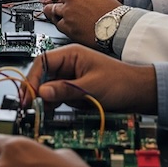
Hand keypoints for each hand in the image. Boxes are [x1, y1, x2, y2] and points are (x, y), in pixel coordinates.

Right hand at [21, 44, 157, 112]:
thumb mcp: (91, 86)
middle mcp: (68, 64)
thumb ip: (65, 89)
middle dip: (36, 90)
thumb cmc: (121, 82)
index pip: (42, 62)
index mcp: (71, 54)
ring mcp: (70, 77)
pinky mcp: (74, 89)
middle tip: (29, 106)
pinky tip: (51, 112)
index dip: (33, 78)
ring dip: (44, 99)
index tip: (28, 94)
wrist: (139, 94)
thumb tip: (43, 92)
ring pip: (48, 87)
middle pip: (42, 75)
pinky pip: (57, 96)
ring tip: (41, 111)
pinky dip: (53, 104)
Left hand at [43, 0, 120, 45]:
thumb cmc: (112, 12)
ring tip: (58, 17)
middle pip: (53, 0)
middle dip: (53, 4)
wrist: (118, 26)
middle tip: (54, 8)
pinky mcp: (67, 26)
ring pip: (52, 11)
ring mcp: (68, 12)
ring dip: (54, 14)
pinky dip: (60, 25)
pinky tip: (66, 25)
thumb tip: (73, 0)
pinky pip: (57, 24)